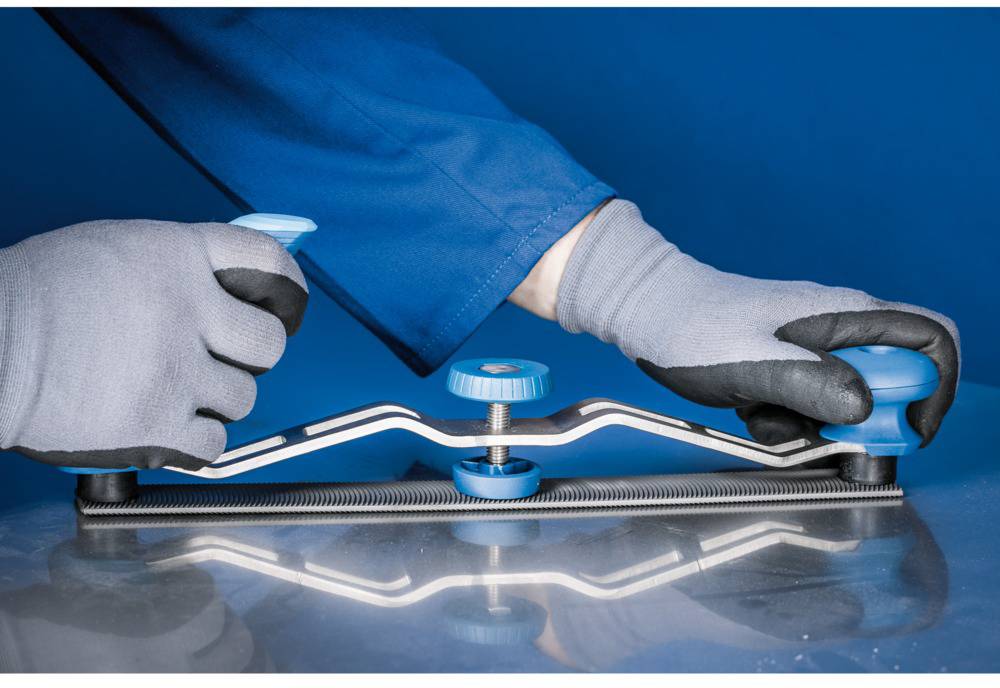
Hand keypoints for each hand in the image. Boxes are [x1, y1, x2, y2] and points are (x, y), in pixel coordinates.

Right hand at [0, 219, 307, 469]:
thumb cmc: (37, 297)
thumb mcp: (115, 250)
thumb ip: (178, 266)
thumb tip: (229, 287)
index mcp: (176, 257)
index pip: (267, 263)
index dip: (285, 286)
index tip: (285, 303)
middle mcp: (187, 310)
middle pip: (268, 343)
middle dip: (250, 355)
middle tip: (219, 358)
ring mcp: (175, 370)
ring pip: (243, 397)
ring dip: (218, 399)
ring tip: (174, 389)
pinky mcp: (157, 424)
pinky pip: (215, 442)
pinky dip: (198, 439)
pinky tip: (169, 423)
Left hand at [517, 199, 958, 445]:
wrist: (648, 313)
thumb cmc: (695, 328)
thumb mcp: (756, 364)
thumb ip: (814, 387)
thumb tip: (866, 409)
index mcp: (845, 316)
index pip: (931, 342)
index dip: (933, 389)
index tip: (906, 431)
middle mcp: (838, 327)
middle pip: (891, 381)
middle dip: (861, 420)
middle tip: (819, 432)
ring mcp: (811, 345)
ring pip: (845, 400)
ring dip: (813, 422)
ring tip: (766, 413)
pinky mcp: (787, 363)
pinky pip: (808, 402)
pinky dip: (786, 417)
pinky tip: (751, 408)